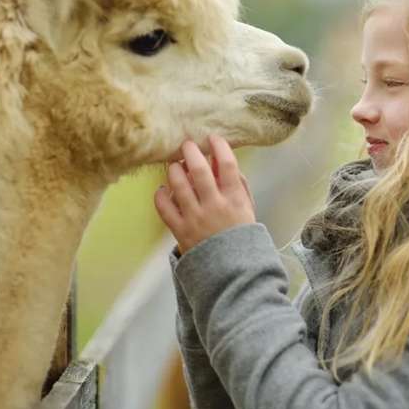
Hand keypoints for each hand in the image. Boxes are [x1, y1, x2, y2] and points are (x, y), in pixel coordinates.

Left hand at [154, 135, 255, 253]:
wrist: (231, 270)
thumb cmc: (239, 236)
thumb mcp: (248, 209)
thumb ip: (239, 185)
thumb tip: (223, 163)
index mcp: (234, 199)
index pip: (227, 165)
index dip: (219, 147)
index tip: (213, 138)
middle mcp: (214, 206)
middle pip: (199, 170)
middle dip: (191, 151)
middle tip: (187, 144)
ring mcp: (195, 218)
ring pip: (178, 184)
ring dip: (174, 169)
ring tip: (175, 164)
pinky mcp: (180, 230)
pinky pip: (163, 207)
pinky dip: (160, 194)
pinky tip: (164, 188)